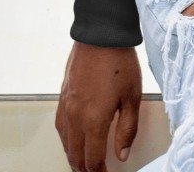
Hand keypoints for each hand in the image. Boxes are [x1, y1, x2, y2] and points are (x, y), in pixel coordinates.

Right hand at [56, 41, 141, 170]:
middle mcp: (75, 117)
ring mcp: (66, 107)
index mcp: (94, 121)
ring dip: (73, 156)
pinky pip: (60, 127)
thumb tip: (122, 155)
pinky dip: (66, 140)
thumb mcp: (133, 96)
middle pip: (75, 155)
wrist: (100, 35)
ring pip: (65, 143)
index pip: (93, 160)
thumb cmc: (119, 62)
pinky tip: (71, 140)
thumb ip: (127, 129)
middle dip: (84, 169)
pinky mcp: (62, 96)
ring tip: (83, 163)